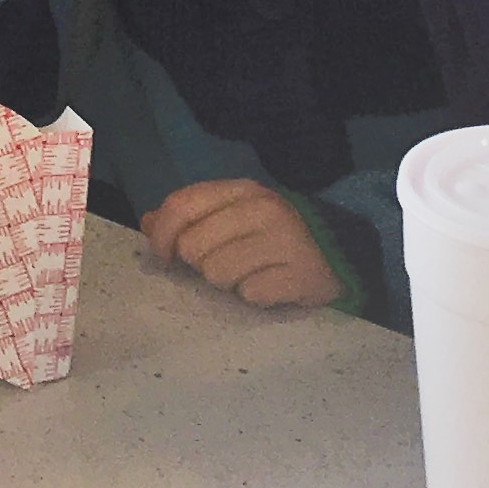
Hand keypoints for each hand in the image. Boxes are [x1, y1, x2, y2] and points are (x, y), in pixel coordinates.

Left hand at [142, 179, 342, 309]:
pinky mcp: (300, 275)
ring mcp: (284, 241)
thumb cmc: (275, 233)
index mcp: (241, 190)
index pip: (181, 205)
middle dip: (201, 264)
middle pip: (194, 248)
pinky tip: (271, 285)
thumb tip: (148, 222)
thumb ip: (192, 215)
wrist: (341, 249)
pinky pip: (250, 295)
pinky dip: (255, 297)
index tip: (162, 257)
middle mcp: (262, 210)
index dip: (162, 235)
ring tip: (251, 273)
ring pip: (218, 274)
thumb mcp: (234, 213)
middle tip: (225, 263)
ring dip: (229, 283)